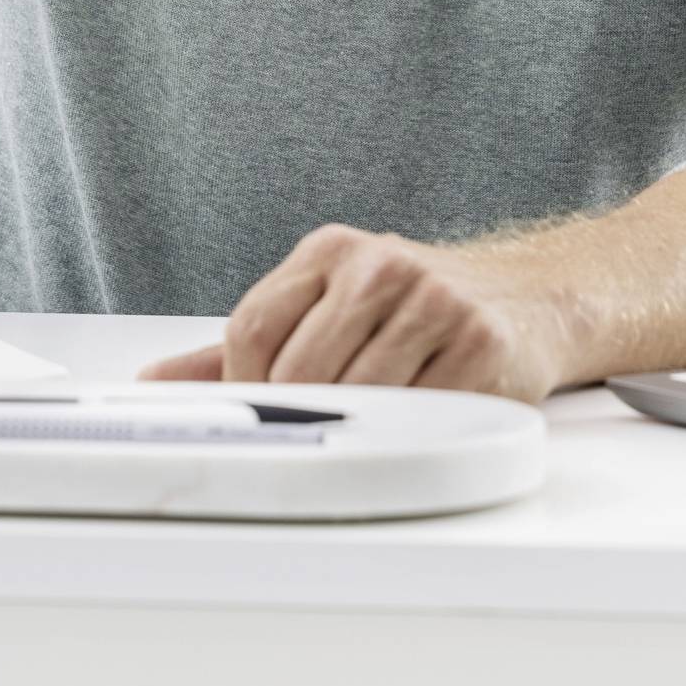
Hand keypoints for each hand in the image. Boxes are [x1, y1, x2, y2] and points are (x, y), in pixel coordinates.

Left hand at [137, 223, 582, 402]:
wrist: (531, 299)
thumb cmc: (417, 309)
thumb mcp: (330, 305)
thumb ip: (247, 342)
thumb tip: (154, 381)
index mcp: (332, 251)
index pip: (251, 327)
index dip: (241, 386)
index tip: (257, 414)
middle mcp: (380, 265)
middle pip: (297, 368)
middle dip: (298, 415)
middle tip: (316, 432)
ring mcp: (433, 301)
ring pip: (355, 395)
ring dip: (354, 428)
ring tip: (371, 425)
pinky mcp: (478, 343)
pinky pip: (417, 412)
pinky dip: (406, 434)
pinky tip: (415, 421)